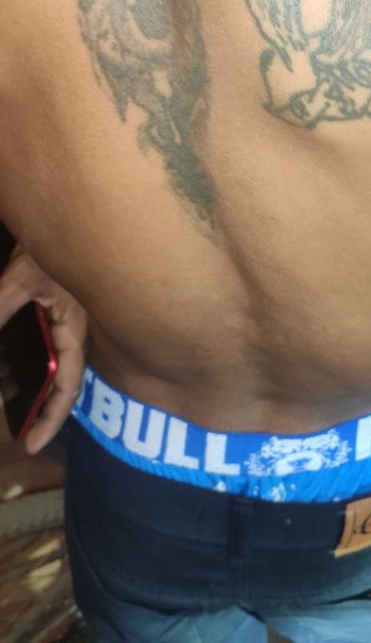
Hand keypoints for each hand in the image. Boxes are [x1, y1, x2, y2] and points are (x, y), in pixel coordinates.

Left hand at [0, 244, 87, 453]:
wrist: (76, 211)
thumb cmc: (61, 243)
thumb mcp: (22, 279)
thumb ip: (2, 310)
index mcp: (73, 329)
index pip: (67, 385)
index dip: (50, 418)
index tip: (32, 446)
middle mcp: (73, 330)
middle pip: (59, 380)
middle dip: (35, 406)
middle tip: (9, 424)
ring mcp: (66, 319)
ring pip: (48, 362)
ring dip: (25, 381)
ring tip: (2, 391)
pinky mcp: (56, 307)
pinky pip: (42, 344)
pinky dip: (22, 359)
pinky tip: (4, 361)